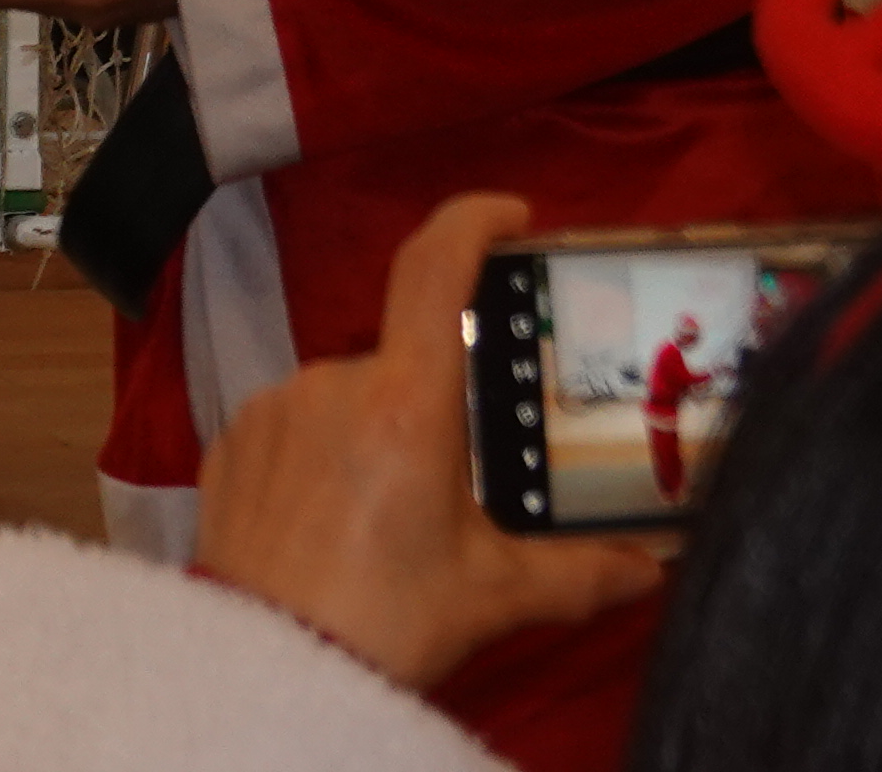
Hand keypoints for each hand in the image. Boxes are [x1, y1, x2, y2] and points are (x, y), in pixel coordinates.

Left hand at [199, 192, 663, 690]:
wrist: (269, 666)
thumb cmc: (386, 620)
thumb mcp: (497, 595)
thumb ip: (582, 573)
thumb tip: (650, 569)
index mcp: (406, 401)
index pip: (435, 270)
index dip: (472, 223)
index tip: (510, 215)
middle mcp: (333, 382)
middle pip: (403, 362)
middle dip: (438, 412)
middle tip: (464, 480)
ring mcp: (273, 406)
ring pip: (347, 400)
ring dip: (379, 439)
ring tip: (398, 524)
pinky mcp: (231, 440)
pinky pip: (295, 428)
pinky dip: (325, 459)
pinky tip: (340, 524)